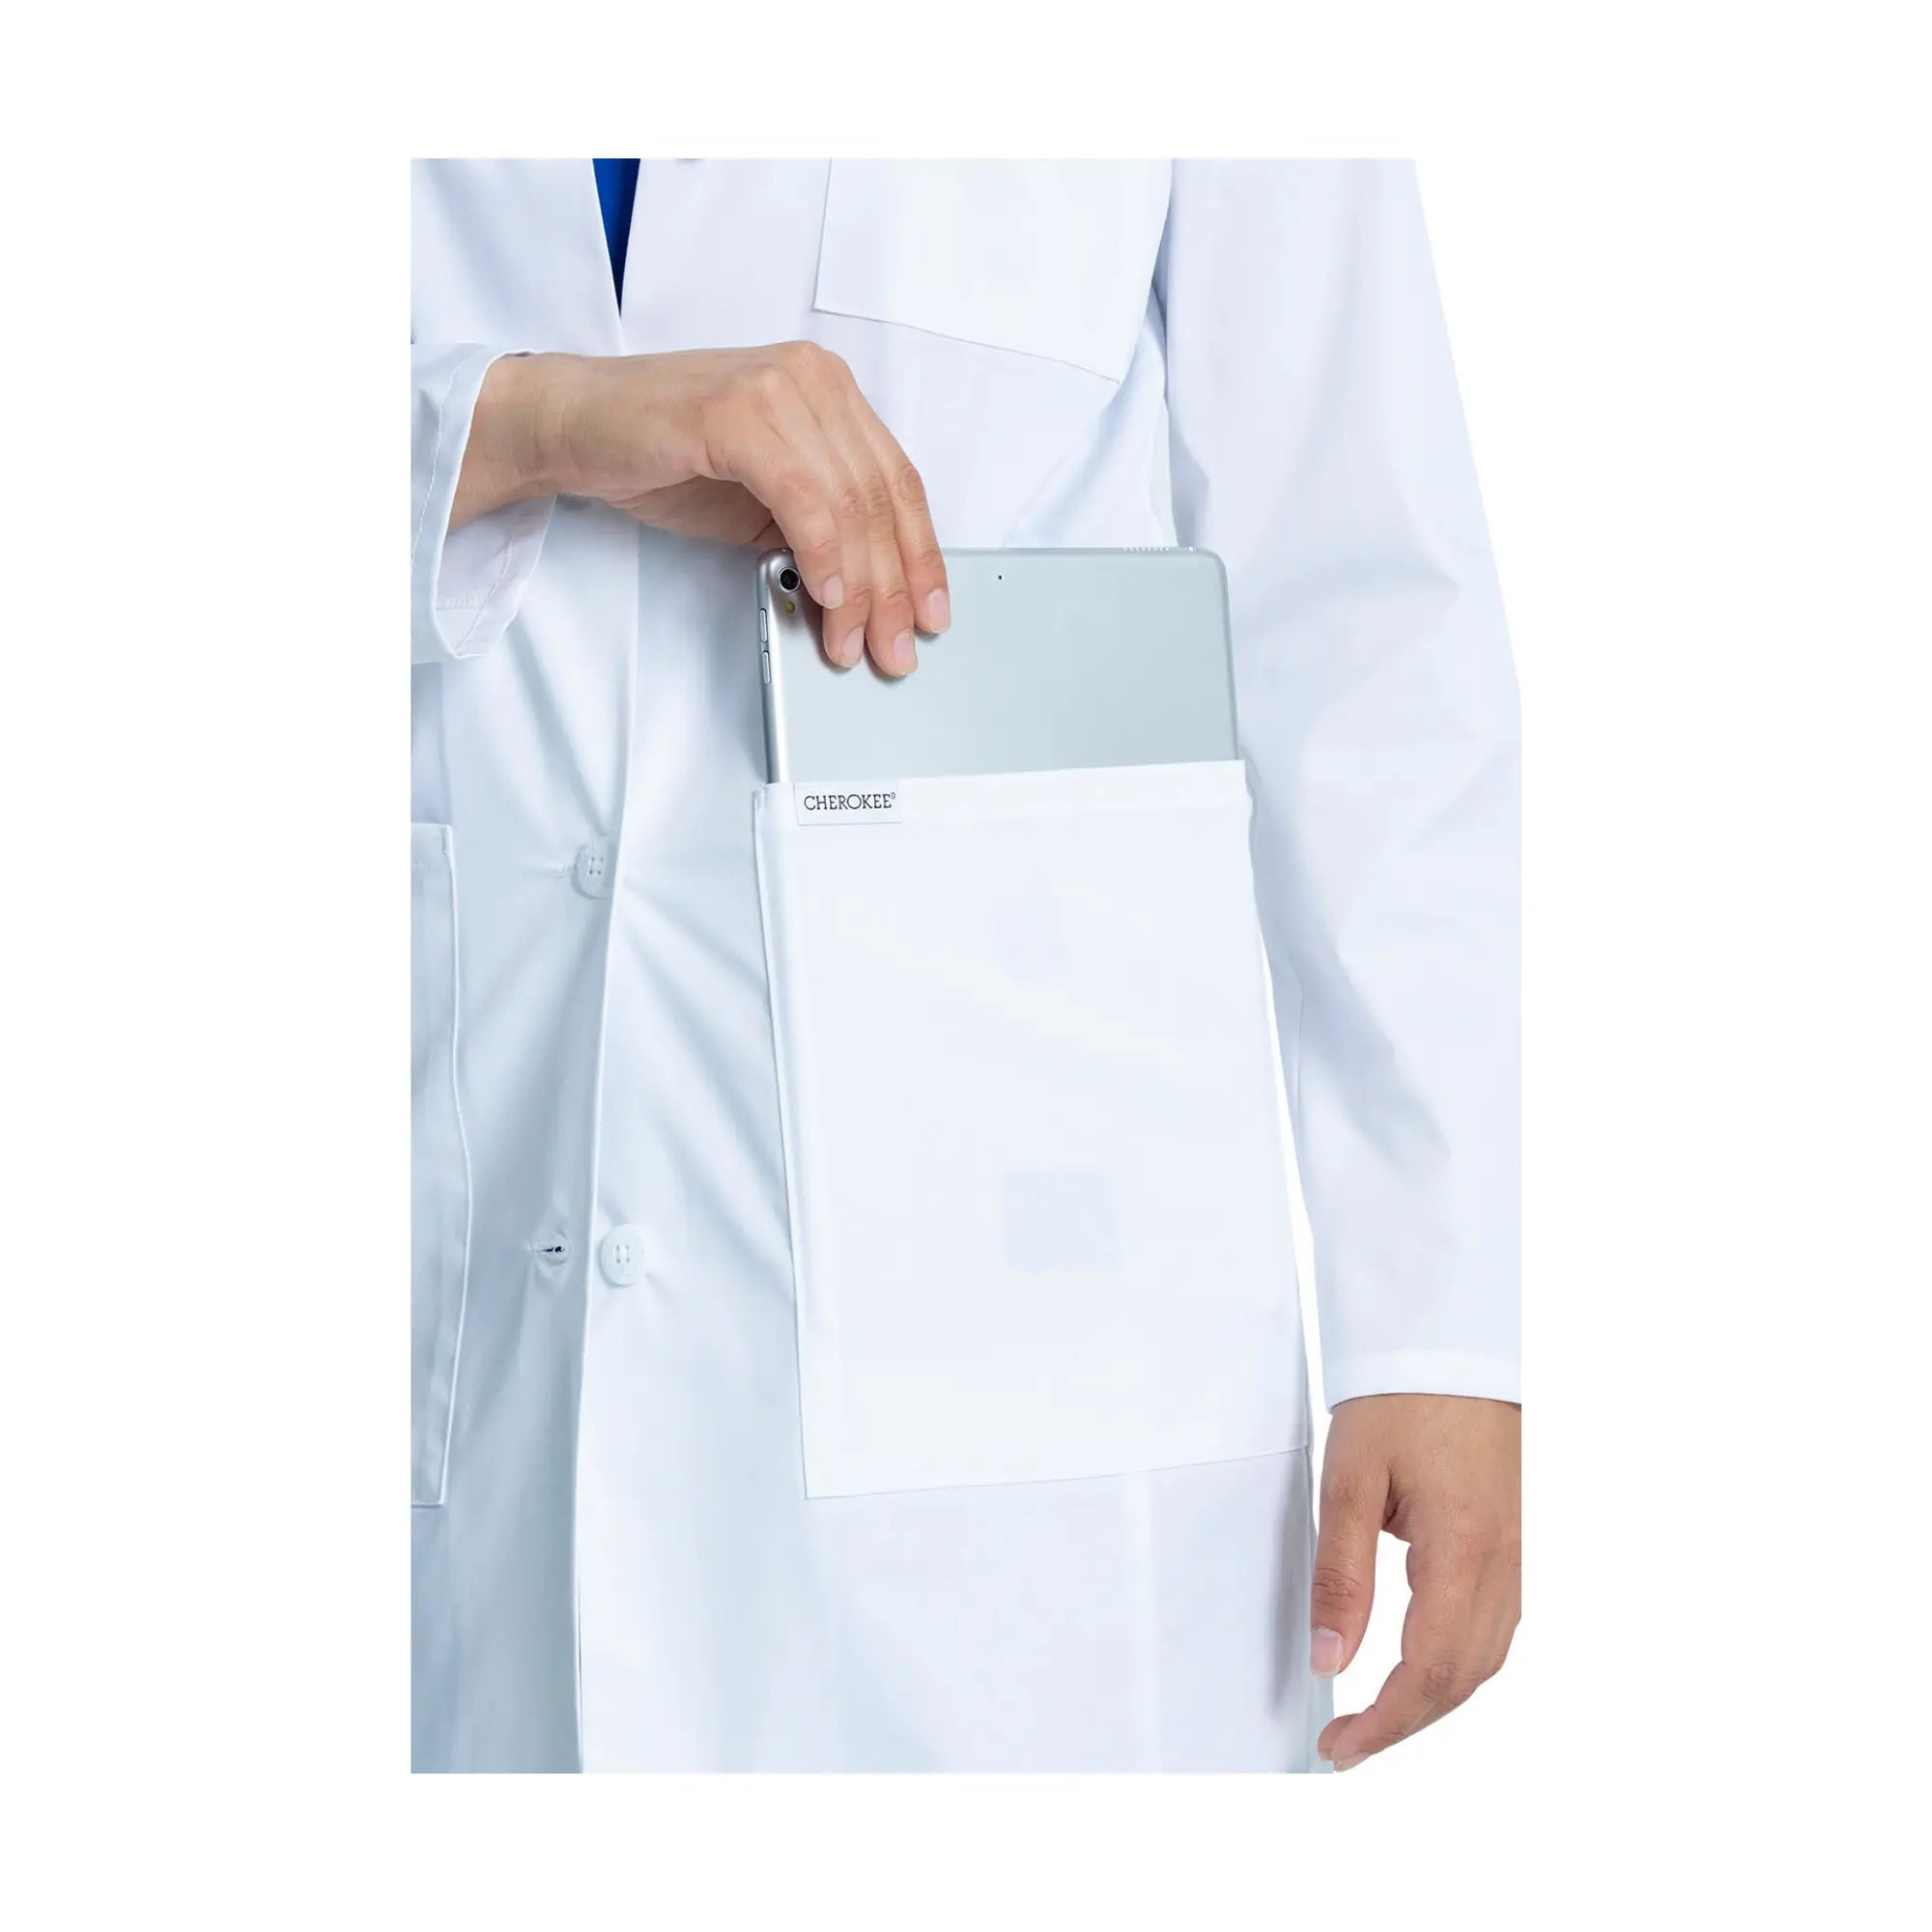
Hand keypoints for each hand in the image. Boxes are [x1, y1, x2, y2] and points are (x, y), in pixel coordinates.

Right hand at [452, 345, 947, 676]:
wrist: (575, 426)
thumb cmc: (664, 457)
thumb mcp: (762, 503)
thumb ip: (819, 531)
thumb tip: (868, 597)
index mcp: (830, 393)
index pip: (897, 483)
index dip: (920, 556)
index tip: (931, 613)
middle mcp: (814, 380)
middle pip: (880, 498)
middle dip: (893, 587)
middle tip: (895, 648)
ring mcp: (777, 389)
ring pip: (848, 503)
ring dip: (859, 588)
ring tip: (853, 642)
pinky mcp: (737, 413)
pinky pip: (802, 495)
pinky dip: (822, 552)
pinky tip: (827, 596)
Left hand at [1309, 1393, 1519, 1769]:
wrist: (1448, 1346)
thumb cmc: (1399, 1401)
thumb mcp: (1349, 1481)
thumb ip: (1341, 1576)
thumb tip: (1330, 1660)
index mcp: (1464, 1551)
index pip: (1430, 1671)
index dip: (1385, 1722)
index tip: (1340, 1747)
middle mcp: (1503, 1563)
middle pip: (1462, 1679)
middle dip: (1406, 1723)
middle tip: (1347, 1744)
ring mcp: (1516, 1555)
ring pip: (1484, 1659)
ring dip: (1433, 1699)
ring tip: (1376, 1716)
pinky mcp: (1512, 1543)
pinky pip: (1494, 1628)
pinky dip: (1456, 1663)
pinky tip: (1419, 1665)